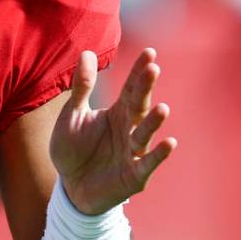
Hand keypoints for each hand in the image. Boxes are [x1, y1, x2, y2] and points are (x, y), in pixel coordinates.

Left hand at [50, 48, 176, 214]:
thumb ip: (81, 87)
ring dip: (154, 122)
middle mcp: (129, 130)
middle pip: (138, 106)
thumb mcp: (72, 115)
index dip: (139, 72)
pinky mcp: (134, 176)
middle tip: (153, 68)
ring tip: (163, 107)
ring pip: (145, 134)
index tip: (150, 52)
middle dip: (145, 88)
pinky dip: (158, 155)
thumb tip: (87, 52)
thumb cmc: (73, 148)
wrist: (71, 187)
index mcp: (117, 114)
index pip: (130, 89)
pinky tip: (169, 142)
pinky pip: (147, 163)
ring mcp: (133, 153)